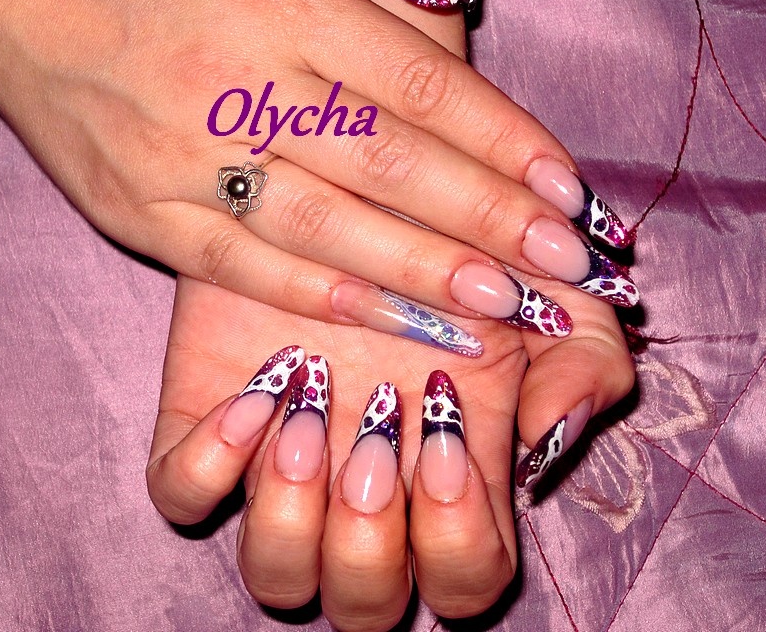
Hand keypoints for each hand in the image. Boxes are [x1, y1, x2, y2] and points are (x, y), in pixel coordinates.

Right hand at [0, 0, 638, 340]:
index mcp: (275, 3)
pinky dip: (320, 296)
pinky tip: (384, 322)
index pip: (419, 86)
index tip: (569, 193)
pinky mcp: (140, 212)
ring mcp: (185, 158)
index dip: (503, 142)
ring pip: (327, 230)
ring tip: (499, 315)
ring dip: (420, 278)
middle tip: (564, 273)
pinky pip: (245, 264)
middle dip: (487, 224)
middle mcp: (237, 83)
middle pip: (390, 167)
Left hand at [147, 274, 632, 630]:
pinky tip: (254, 392)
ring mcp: (276, 462)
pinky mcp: (204, 419)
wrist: (357, 176)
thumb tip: (547, 432)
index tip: (446, 438)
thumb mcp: (545, 286)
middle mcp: (359, 487)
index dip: (458, 541)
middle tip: (373, 434)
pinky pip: (181, 493)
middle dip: (370, 543)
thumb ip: (584, 359)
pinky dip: (209, 465)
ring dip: (291, 517)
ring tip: (307, 414)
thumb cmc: (455, 239)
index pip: (463, 580)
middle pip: (363, 603)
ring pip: (274, 573)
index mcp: (446, 475)